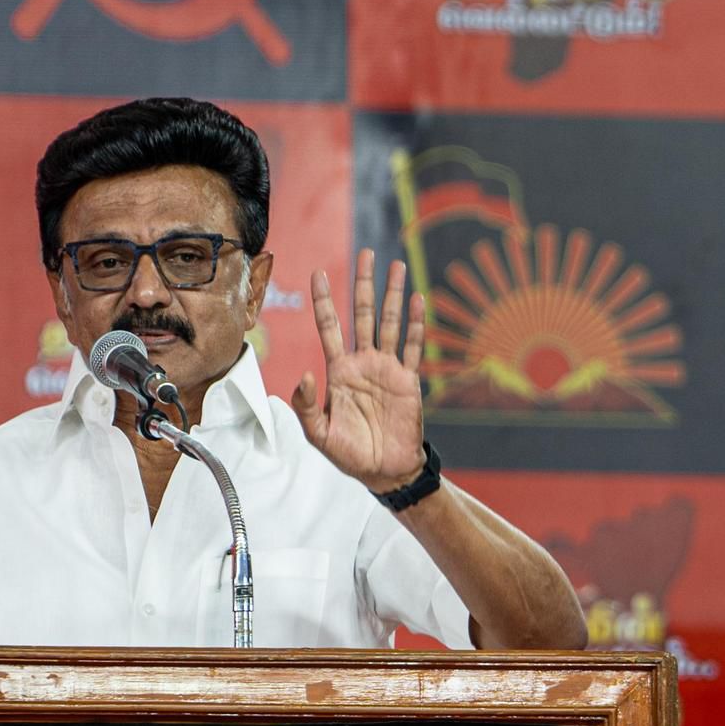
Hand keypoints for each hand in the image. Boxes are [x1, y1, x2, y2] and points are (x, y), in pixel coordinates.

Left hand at [291, 250, 425, 489]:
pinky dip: (415, 323)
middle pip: (362, 314)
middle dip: (363, 284)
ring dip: (393, 295)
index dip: (324, 301)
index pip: (329, 326)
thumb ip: (306, 405)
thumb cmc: (348, 453)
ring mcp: (386, 368)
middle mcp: (362, 362)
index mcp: (338, 371)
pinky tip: (418, 300)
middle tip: (365, 253)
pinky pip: (412, 346)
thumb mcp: (317, 433)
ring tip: (397, 265)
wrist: (383, 471)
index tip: (318, 273)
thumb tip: (306, 374)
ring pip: (389, 323)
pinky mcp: (408, 380)